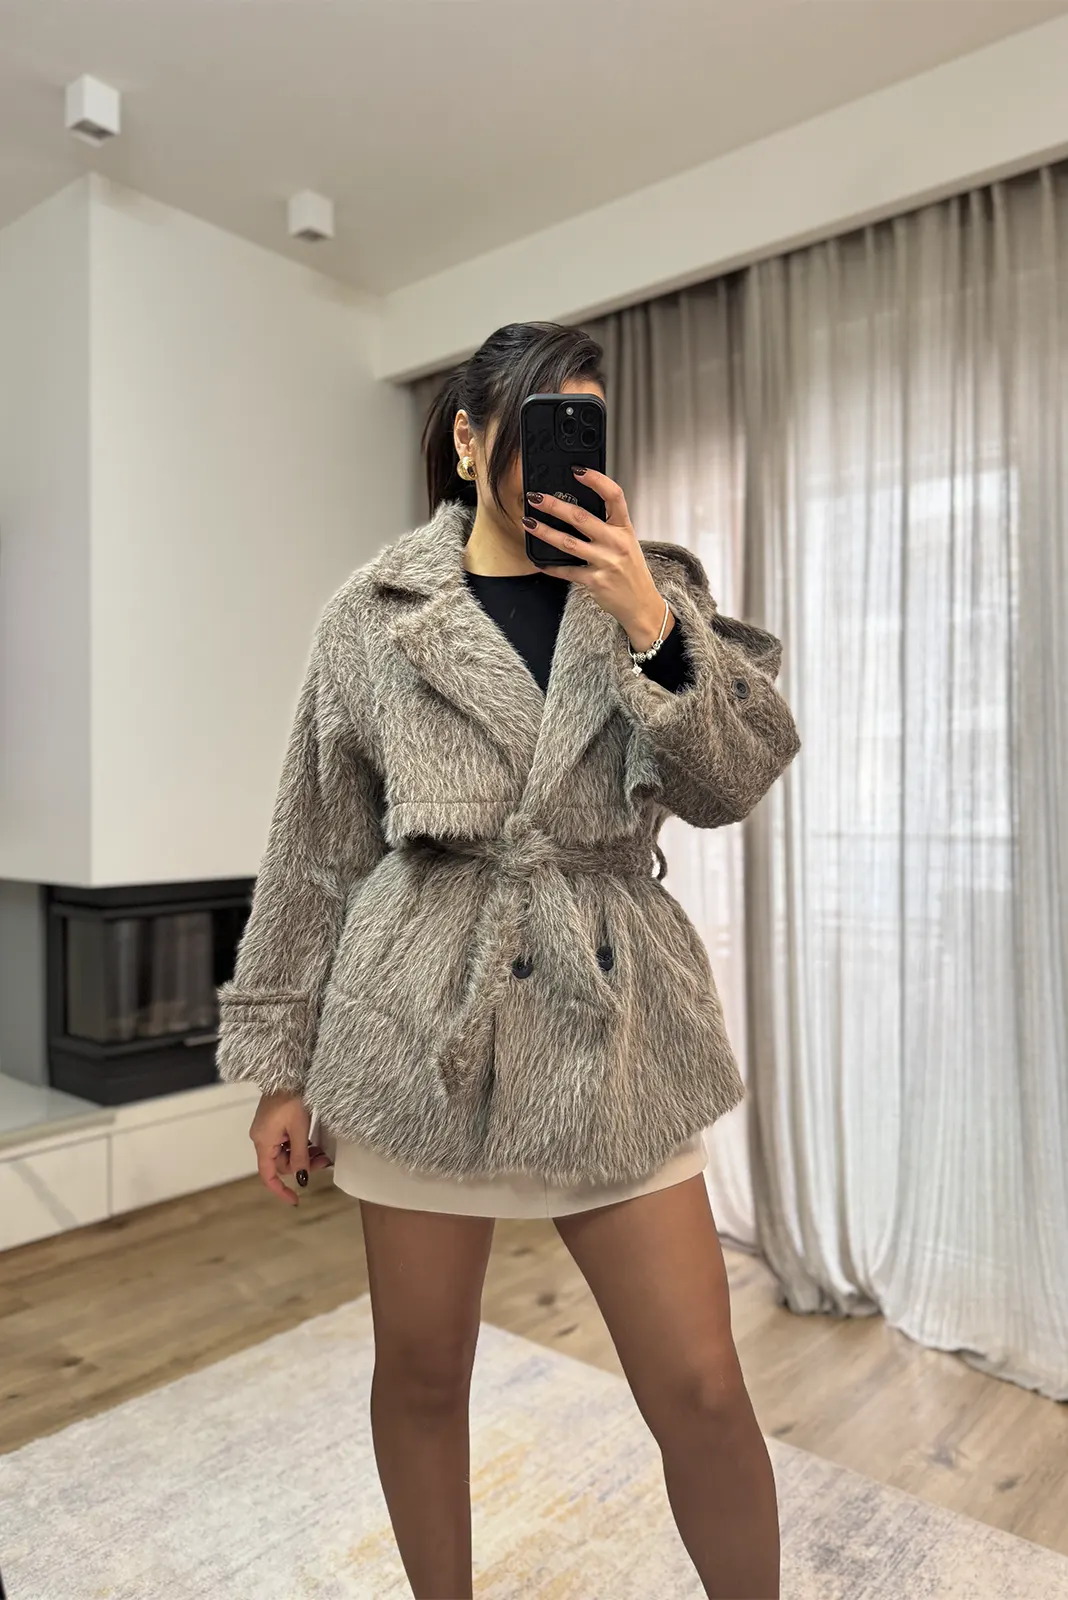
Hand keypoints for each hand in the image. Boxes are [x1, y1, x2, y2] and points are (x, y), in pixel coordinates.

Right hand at [249, 1092, 330, 1204]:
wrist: (285, 1074)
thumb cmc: (290, 1099)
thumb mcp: (298, 1130)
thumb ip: (300, 1156)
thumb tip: (301, 1179)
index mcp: (263, 1142)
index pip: (268, 1175)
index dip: (280, 1190)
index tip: (295, 1200)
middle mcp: (262, 1138)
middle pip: (281, 1163)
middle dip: (302, 1166)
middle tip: (323, 1162)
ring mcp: (268, 1131)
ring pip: (286, 1153)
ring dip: (304, 1155)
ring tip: (323, 1153)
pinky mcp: (274, 1124)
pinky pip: (287, 1142)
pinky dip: (300, 1145)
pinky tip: (314, 1144)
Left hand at [523, 467, 675, 650]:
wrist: (641, 604)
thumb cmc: (632, 572)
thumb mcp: (628, 543)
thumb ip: (608, 526)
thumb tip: (577, 510)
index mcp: (625, 529)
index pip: (614, 496)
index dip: (596, 480)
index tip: (577, 470)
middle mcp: (616, 543)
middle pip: (582, 517)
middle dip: (554, 505)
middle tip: (536, 497)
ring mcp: (605, 562)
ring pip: (568, 543)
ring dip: (545, 532)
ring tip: (529, 523)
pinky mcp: (594, 581)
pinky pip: (566, 571)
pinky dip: (551, 566)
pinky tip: (539, 561)